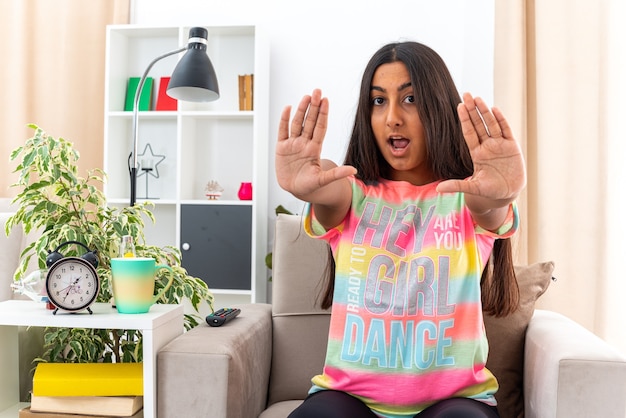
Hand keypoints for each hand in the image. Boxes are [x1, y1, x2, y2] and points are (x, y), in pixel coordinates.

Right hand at [276, 89, 355, 199]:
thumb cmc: (311, 186)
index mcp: (315, 149)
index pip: (320, 128)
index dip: (323, 114)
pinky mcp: (282, 148)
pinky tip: (287, 109)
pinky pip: (283, 132)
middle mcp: (304, 143)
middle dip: (313, 107)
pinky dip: (284, 120)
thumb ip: (336, 174)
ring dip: (301, 110)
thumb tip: (354, 170)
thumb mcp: (323, 180)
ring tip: (306, 97)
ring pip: (297, 123)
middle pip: (310, 122)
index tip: (326, 101)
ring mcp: (293, 145)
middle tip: (317, 91)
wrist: (296, 191)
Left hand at [437, 93, 525, 209]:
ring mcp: (500, 145)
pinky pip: (506, 131)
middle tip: (466, 94)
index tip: (458, 106)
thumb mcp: (473, 188)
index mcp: (477, 154)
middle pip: (479, 124)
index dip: (464, 120)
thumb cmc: (489, 191)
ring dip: (485, 112)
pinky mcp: (512, 147)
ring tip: (478, 98)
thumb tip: (438, 189)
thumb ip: (457, 185)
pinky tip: (495, 109)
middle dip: (472, 110)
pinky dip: (501, 120)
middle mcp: (487, 146)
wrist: (507, 195)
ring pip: (491, 124)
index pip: (469, 133)